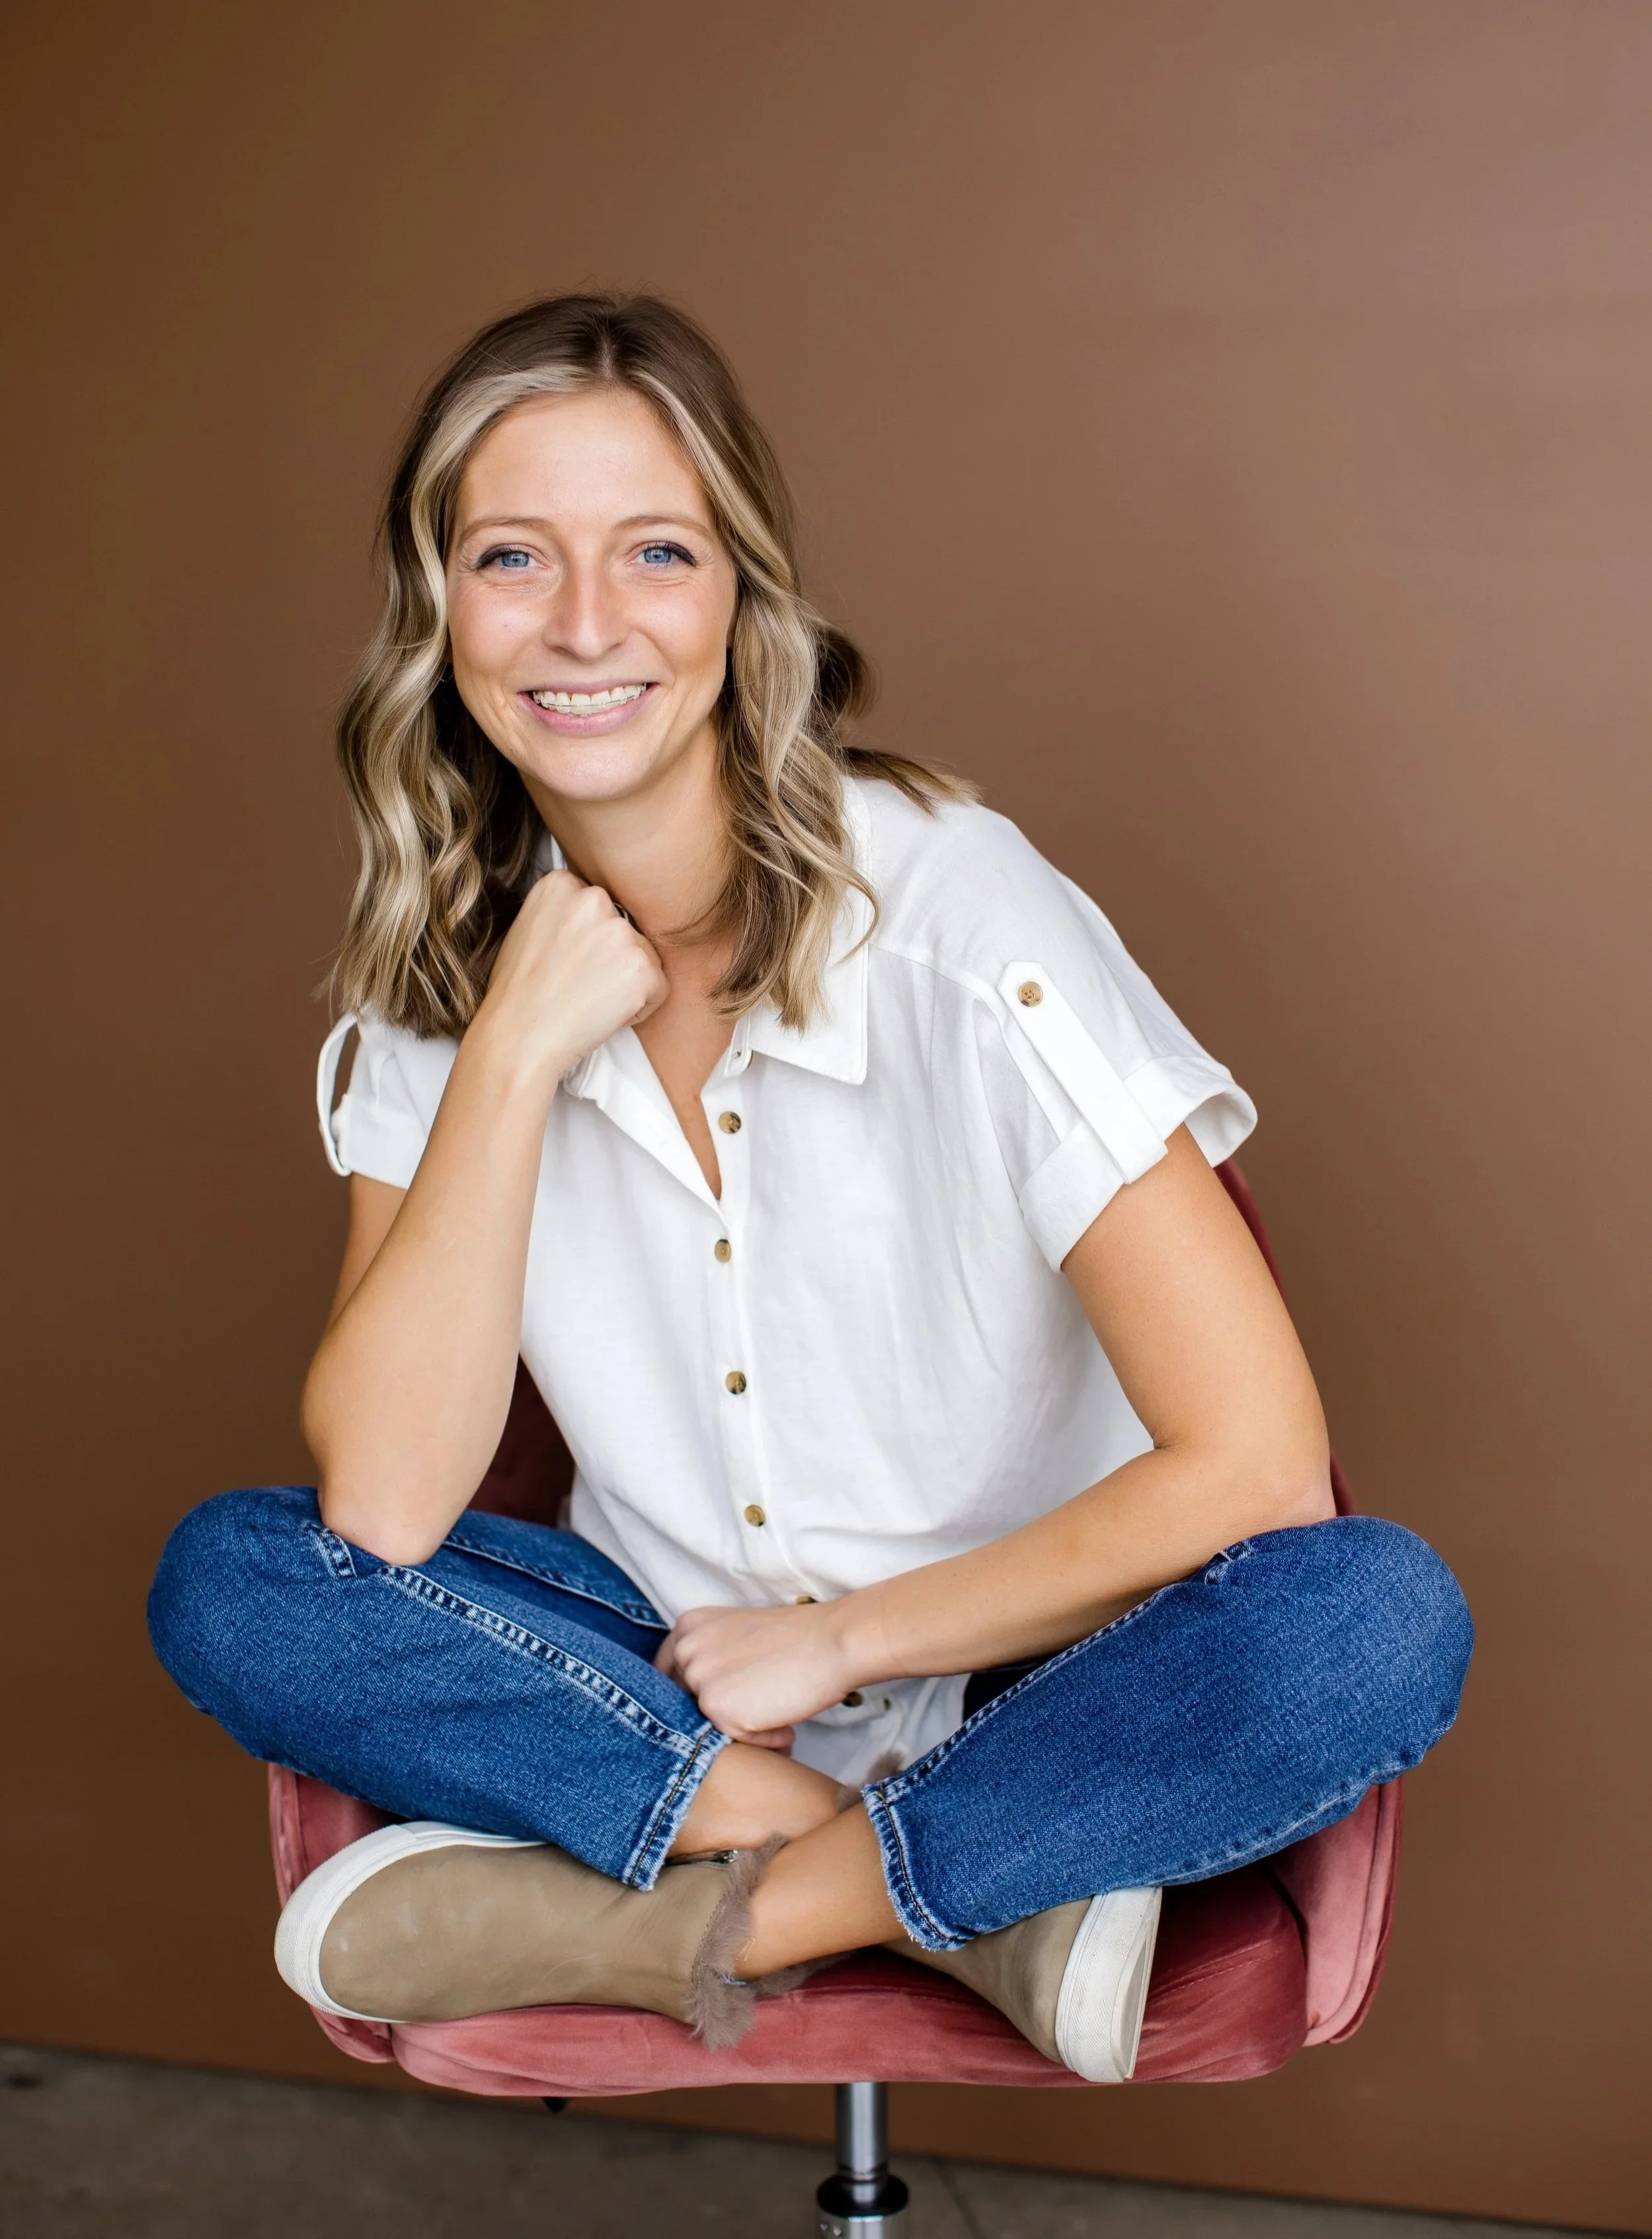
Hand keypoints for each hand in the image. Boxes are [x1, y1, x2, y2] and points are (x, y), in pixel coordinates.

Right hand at [476, 870, 667, 1086]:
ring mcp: (619, 932)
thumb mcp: (529, 928)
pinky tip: (602, 1015)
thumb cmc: (517, 994)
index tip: (565, 963)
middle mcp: (593, 898)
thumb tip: (597, 916)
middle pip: (626, 929)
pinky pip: (659, 989)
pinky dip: (639, 1009)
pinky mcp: (641, 967)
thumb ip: (564, 913)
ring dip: (625, 984)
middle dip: (610, 960)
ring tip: (586, 1001)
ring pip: (645, 958)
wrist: (516, 1039)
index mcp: (561, 883)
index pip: (601, 909)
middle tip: (576, 985)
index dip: (588, 943)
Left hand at [656, 1601, 857, 1746]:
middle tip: (759, 1713)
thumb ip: (712, 1659)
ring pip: (710, 1726)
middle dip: (716, 1717)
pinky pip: (735, 1741)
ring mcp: (698, 1680)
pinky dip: (762, 1741)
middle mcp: (685, 1651)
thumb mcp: (739, 1637)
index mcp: (688, 1627)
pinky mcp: (716, 1709)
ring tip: (778, 1715)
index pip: (664, 1675)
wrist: (832, 1641)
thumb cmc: (799, 1639)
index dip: (687, 1698)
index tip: (711, 1710)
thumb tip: (700, 1706)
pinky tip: (785, 1725)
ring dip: (743, 1729)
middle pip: (681, 1705)